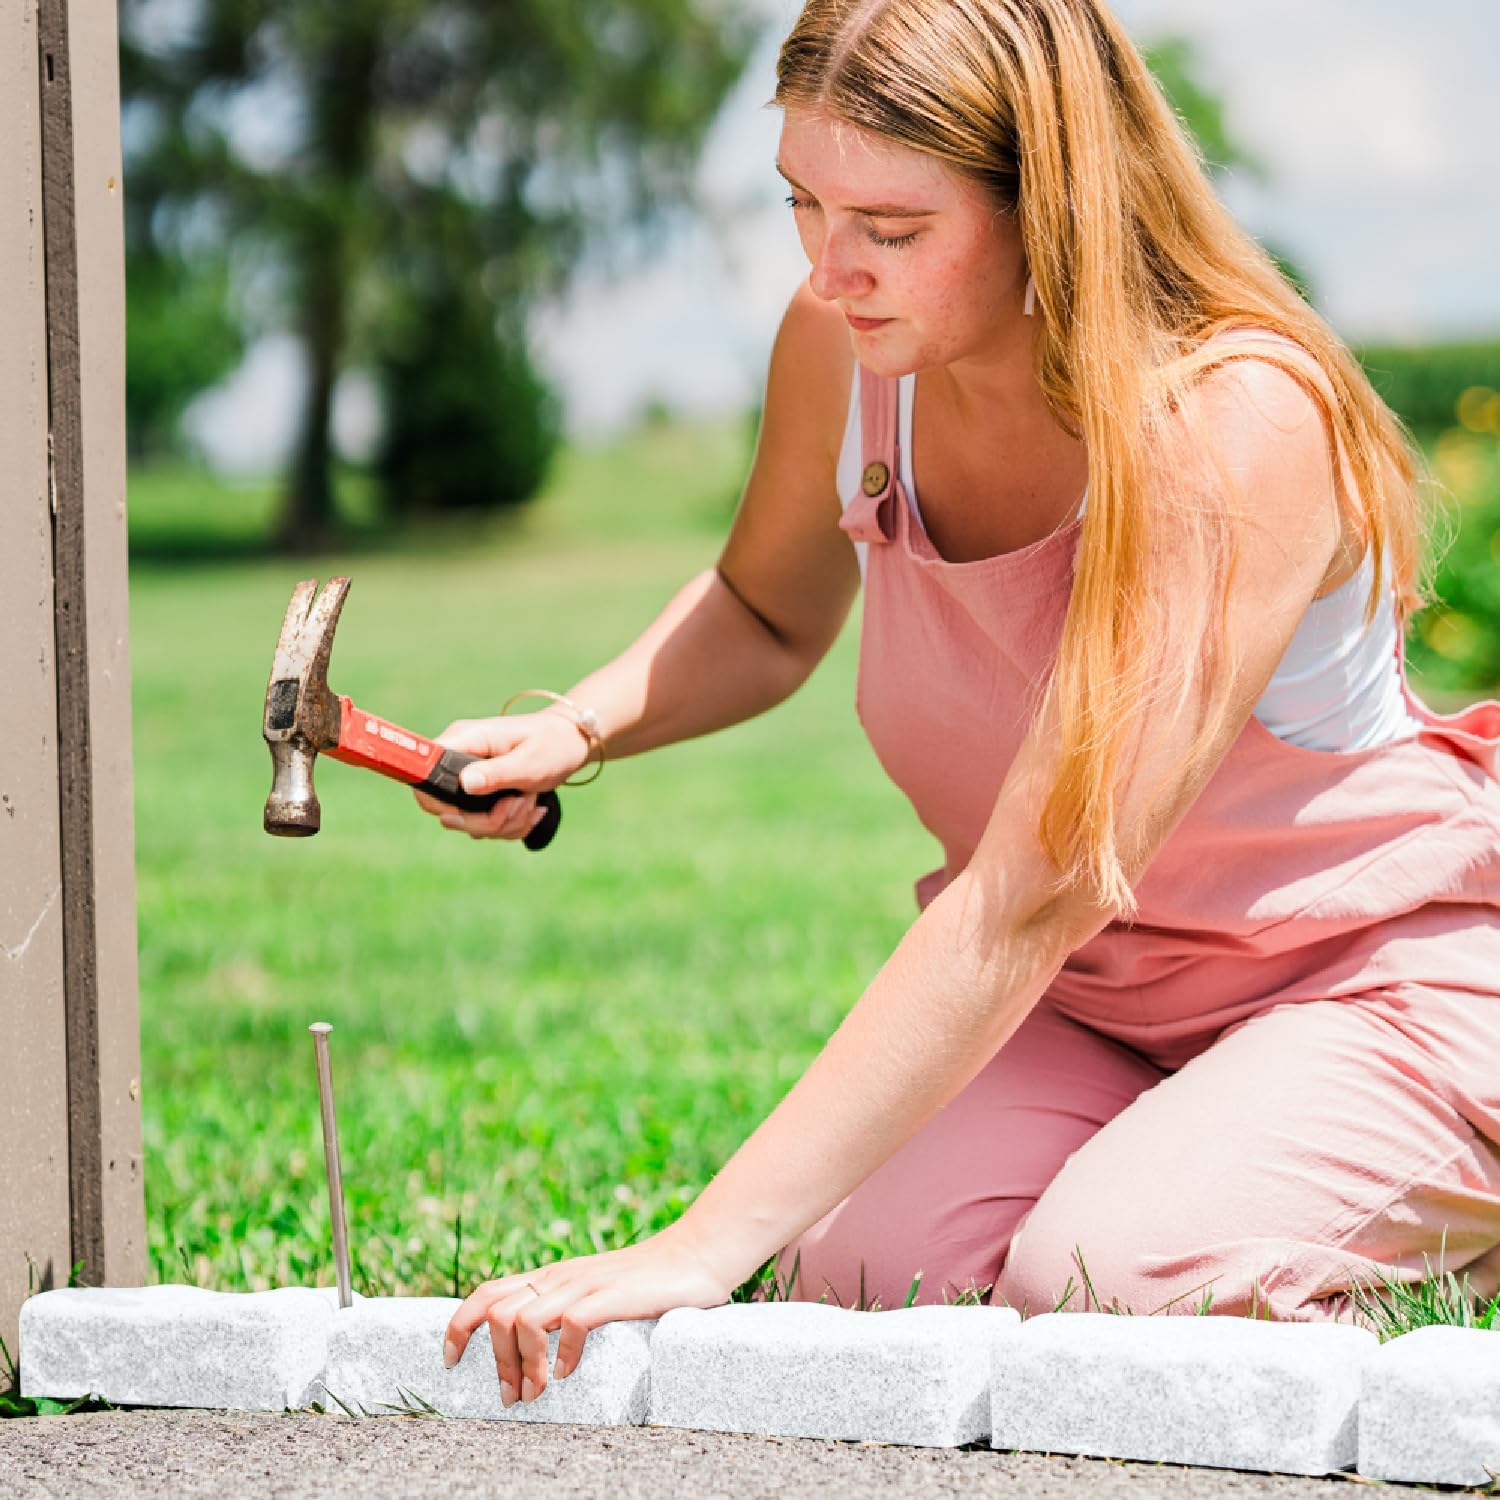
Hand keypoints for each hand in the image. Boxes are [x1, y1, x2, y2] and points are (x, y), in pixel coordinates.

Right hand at [412, 710, 589, 839]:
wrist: (569, 744)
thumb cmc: (552, 745)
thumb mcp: (529, 762)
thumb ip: (497, 773)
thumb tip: (465, 783)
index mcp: (463, 742)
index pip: (423, 775)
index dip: (439, 802)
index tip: (470, 812)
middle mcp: (459, 761)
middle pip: (447, 812)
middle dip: (488, 821)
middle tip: (519, 802)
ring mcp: (469, 781)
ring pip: (471, 825)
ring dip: (506, 823)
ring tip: (531, 800)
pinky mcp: (481, 797)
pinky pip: (487, 827)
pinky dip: (511, 826)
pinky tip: (531, 808)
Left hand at [441, 1230, 733, 1405]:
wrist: (695, 1256)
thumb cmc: (645, 1283)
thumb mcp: (592, 1291)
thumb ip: (563, 1309)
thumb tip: (530, 1351)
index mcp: (551, 1277)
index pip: (487, 1292)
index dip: (459, 1326)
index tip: (451, 1362)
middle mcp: (561, 1277)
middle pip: (496, 1310)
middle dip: (493, 1360)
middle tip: (510, 1396)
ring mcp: (585, 1284)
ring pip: (523, 1319)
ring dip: (522, 1364)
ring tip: (535, 1393)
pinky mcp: (613, 1295)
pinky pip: (572, 1324)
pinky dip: (563, 1354)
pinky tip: (569, 1373)